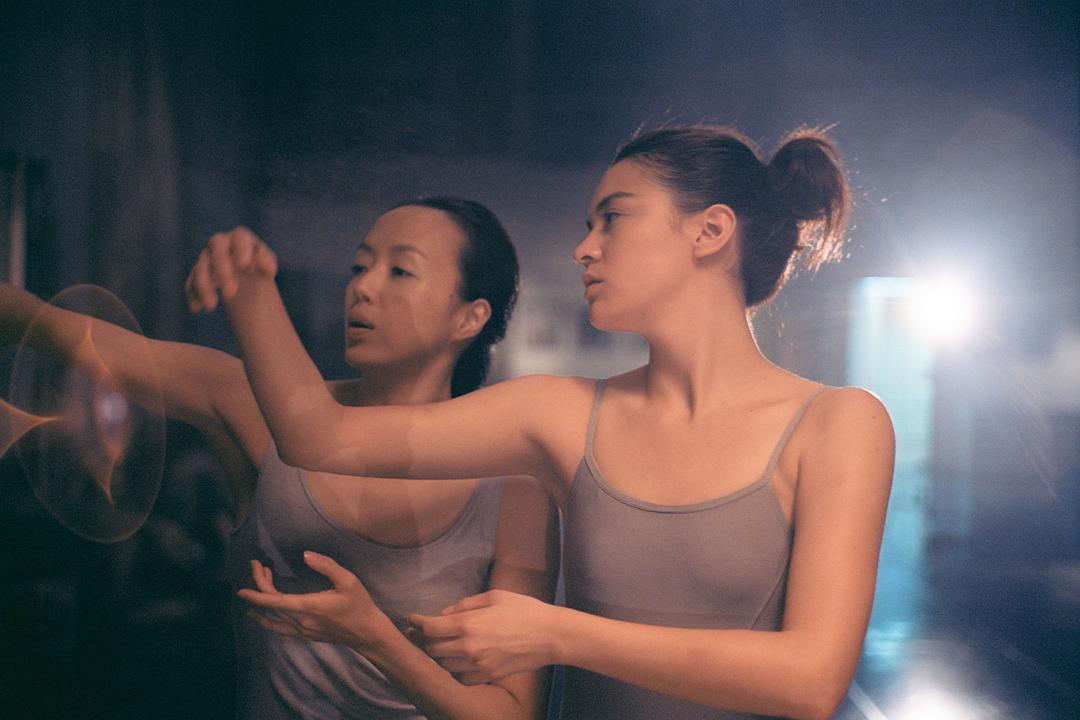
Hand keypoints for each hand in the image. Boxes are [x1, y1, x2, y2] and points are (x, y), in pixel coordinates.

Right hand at [185, 226, 277, 312]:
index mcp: (241, 238)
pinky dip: (194, 295)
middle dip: (223, 272)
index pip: (241, 237)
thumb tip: (269, 271)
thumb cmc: (259, 267)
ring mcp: (206, 257)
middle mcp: (221, 244)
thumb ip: (267, 264)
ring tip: (211, 306)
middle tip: (230, 295)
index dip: (242, 249)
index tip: (245, 266)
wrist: (247, 277)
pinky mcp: (196, 273)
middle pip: (218, 252)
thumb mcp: (266, 266)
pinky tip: (197, 308)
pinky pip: (191, 283)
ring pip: (200, 268)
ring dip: (204, 287)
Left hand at [237, 551, 393, 651]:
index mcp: (309, 606)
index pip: (273, 600)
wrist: (367, 632)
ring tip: (259, 584)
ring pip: (272, 619)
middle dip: (259, 585)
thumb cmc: (359, 604)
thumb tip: (305, 555)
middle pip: (270, 605)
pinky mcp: (305, 635)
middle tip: (258, 565)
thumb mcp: (348, 580)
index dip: (256, 591)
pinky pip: (279, 628)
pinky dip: (266, 620)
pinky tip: (261, 614)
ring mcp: (301, 631)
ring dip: (261, 603)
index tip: (245, 579)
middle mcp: (301, 621)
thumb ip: (326, 565)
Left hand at [409, 590, 556, 684]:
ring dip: (438, 654)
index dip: (416, 622)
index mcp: (469, 624)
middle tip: (423, 631)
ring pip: (443, 665)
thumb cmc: (524, 610)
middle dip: (424, 639)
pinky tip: (458, 660)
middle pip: (432, 648)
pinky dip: (453, 670)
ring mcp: (478, 665)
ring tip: (441, 644)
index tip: (411, 618)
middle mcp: (469, 647)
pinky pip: (460, 678)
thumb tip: (444, 613)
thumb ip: (465, 605)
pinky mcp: (488, 676)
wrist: (550, 636)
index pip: (430, 628)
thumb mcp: (494, 596)